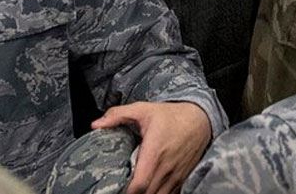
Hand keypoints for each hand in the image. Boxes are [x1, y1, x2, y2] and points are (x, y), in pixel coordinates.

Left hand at [91, 101, 211, 193]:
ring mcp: (176, 175)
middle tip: (119, 189)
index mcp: (154, 152)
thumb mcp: (143, 109)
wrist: (200, 120)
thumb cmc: (170, 116)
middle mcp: (166, 168)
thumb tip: (96, 124)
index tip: (116, 188)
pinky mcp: (182, 179)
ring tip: (133, 189)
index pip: (140, 184)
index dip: (127, 191)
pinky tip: (148, 189)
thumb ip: (118, 115)